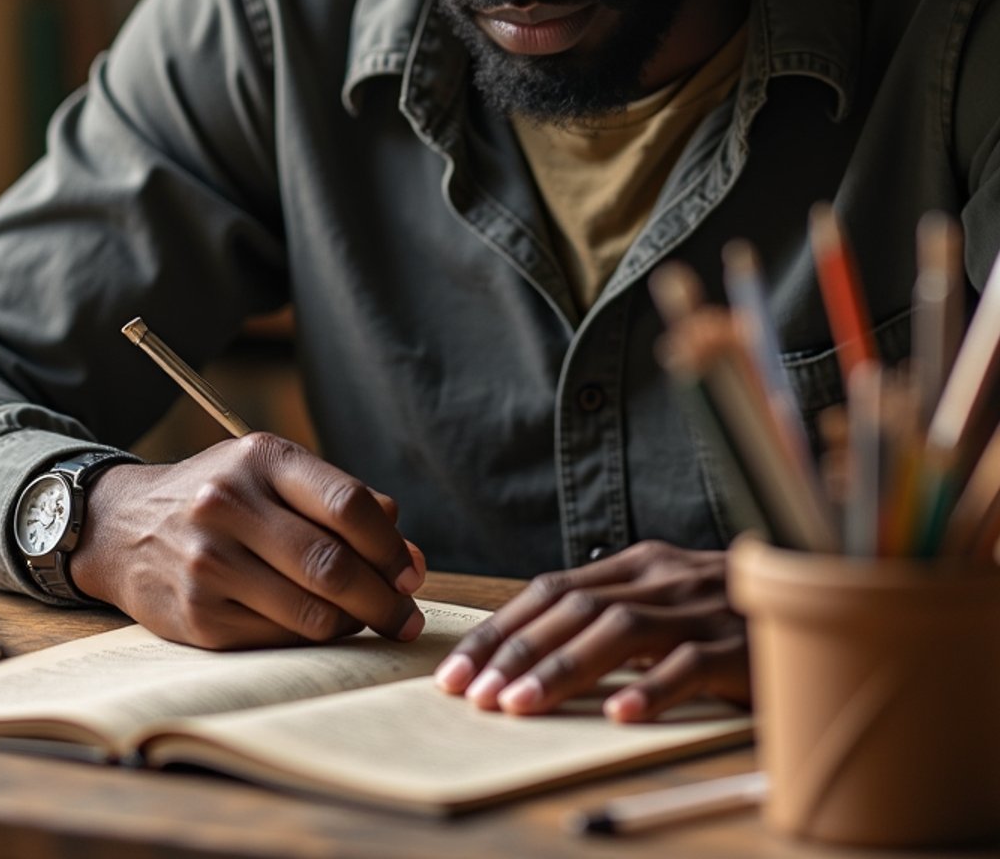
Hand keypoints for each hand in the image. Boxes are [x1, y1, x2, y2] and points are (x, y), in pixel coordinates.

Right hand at [68, 433, 425, 649]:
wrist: (124, 527)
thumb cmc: (226, 498)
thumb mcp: (277, 476)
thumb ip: (347, 508)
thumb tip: (412, 561)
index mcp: (260, 458)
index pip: (348, 504)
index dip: (390, 547)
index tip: (411, 575)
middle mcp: (228, 505)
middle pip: (332, 565)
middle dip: (383, 600)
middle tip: (407, 619)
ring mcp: (207, 563)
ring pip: (310, 612)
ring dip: (352, 625)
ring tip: (365, 623)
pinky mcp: (196, 616)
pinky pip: (277, 639)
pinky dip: (311, 640)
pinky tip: (319, 629)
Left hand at [434, 540, 748, 720]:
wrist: (821, 600)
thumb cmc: (728, 617)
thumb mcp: (664, 605)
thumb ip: (611, 616)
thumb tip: (532, 655)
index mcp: (640, 564)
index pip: (552, 591)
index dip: (501, 630)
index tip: (457, 669)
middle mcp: (664, 577)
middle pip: (574, 609)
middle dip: (514, 651)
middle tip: (470, 694)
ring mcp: (703, 608)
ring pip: (621, 633)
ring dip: (562, 669)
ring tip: (518, 706)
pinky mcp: (742, 644)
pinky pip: (691, 666)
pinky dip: (652, 689)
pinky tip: (618, 715)